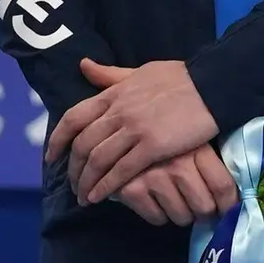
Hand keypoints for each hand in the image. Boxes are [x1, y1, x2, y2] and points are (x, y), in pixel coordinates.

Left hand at [48, 58, 220, 205]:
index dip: (58, 139)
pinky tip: (100, 197)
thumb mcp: (139, 71)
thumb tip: (84, 65)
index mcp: (113, 94)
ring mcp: (134, 129)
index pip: (74, 118)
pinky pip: (121, 170)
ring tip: (84, 197)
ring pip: (98, 160)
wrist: (211, 86)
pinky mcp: (152, 146)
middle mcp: (118, 111)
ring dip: (86, 182)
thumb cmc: (180, 78)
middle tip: (72, 185)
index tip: (52, 156)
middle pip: (83, 144)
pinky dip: (106, 186)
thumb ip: (110, 75)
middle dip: (73, 168)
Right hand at [114, 144, 240, 227]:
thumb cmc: (163, 134)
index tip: (226, 211)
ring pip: (181, 217)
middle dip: (203, 212)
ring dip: (180, 215)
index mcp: (196, 147)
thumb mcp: (190, 136)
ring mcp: (153, 177)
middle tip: (198, 207)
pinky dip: (158, 215)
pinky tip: (155, 201)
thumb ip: (209, 161)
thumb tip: (233, 199)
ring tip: (175, 201)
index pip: (223, 186)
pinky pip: (157, 218)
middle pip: (204, 207)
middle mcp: (177, 163)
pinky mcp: (132, 190)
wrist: (117, 129)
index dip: (228, 205)